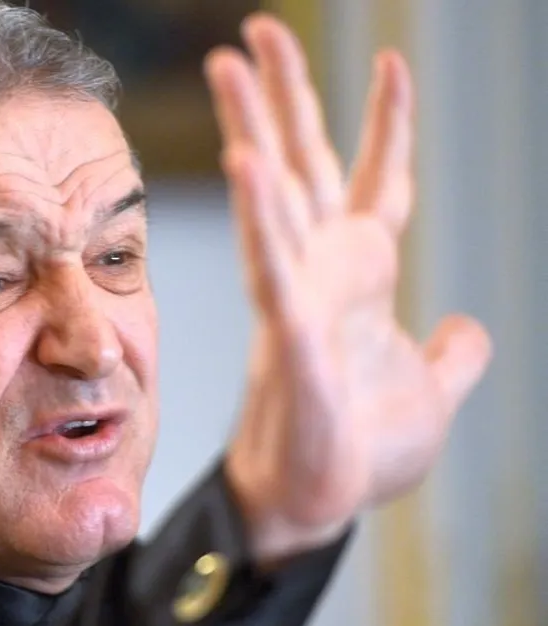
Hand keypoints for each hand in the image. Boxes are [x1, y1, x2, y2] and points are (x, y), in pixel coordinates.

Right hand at [205, 15, 491, 563]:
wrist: (320, 504)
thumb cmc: (363, 449)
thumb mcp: (433, 391)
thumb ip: (454, 354)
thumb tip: (470, 326)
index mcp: (360, 276)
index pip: (377, 183)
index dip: (384, 126)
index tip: (390, 64)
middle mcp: (322, 271)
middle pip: (304, 165)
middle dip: (282, 96)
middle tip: (254, 33)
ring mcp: (299, 296)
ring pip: (274, 195)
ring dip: (253, 126)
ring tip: (228, 64)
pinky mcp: (287, 336)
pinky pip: (272, 266)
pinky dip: (262, 217)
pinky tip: (247, 164)